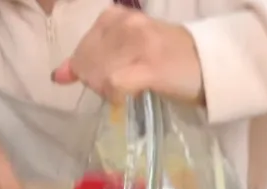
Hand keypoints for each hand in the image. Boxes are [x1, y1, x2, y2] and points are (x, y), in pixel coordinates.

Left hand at [52, 6, 203, 104]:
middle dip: (98, 80)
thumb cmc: (168, 56)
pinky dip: (116, 95)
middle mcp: (126, 24)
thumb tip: (58, 75)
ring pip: (98, 75)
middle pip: (88, 63)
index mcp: (117, 16)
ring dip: (108, 89)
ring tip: (130, 87)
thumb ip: (94, 57)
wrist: (209, 63)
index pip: (83, 48)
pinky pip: (114, 84)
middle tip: (124, 82)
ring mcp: (137, 44)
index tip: (110, 73)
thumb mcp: (126, 48)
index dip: (89, 68)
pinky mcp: (148, 66)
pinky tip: (130, 94)